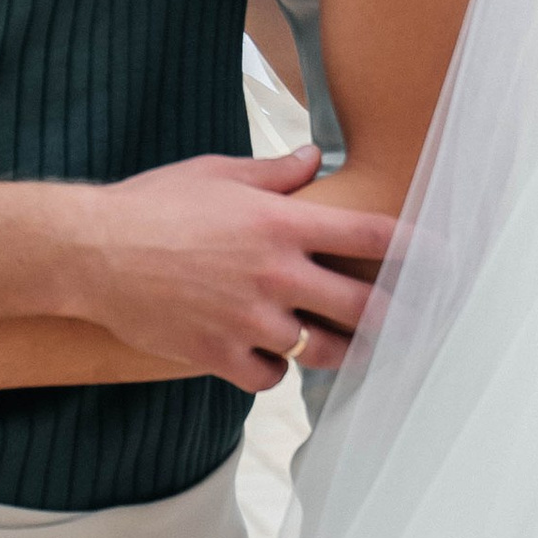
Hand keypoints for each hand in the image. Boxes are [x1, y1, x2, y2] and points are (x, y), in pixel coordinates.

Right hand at [69, 148, 390, 380]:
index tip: (445, 261)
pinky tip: (272, 358)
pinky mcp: (219, 353)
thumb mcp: (218, 174)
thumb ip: (275, 173)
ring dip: (338, 350)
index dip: (418, 249)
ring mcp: (249, 318)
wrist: (92, 250)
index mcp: (282, 222)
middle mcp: (275, 273)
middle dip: (392, 315)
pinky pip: (271, 378)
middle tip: (409, 322)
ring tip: (348, 348)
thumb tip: (313, 159)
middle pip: (362, 305)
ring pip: (322, 351)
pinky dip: (277, 372)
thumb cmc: (153, 203)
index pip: (372, 235)